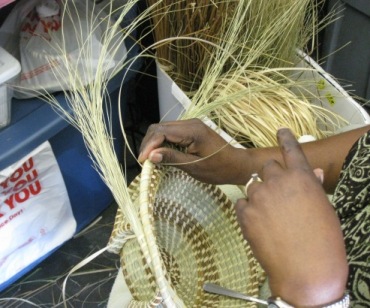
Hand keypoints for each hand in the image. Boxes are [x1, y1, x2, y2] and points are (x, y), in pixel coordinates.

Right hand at [138, 119, 246, 183]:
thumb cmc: (219, 169)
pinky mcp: (191, 129)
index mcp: (192, 131)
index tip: (143, 161)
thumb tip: (151, 156)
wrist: (237, 164)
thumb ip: (172, 158)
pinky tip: (161, 153)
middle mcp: (190, 123)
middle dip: (149, 143)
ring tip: (150, 158)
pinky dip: (162, 141)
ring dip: (154, 142)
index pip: (162, 132)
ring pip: (164, 128)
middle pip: (160, 127)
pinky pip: (171, 132)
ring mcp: (191, 125)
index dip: (149, 145)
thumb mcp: (194, 167)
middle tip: (144, 161)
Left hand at [235, 128, 347, 306]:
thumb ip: (313, 188)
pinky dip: (248, 209)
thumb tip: (312, 173)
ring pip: (253, 185)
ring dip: (259, 195)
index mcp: (302, 178)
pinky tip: (258, 224)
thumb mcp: (324, 210)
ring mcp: (259, 197)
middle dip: (271, 176)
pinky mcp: (244, 213)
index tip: (280, 131)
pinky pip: (241, 203)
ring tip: (269, 215)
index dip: (285, 138)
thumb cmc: (324, 241)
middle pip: (267, 167)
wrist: (306, 271)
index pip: (291, 150)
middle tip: (276, 194)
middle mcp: (278, 182)